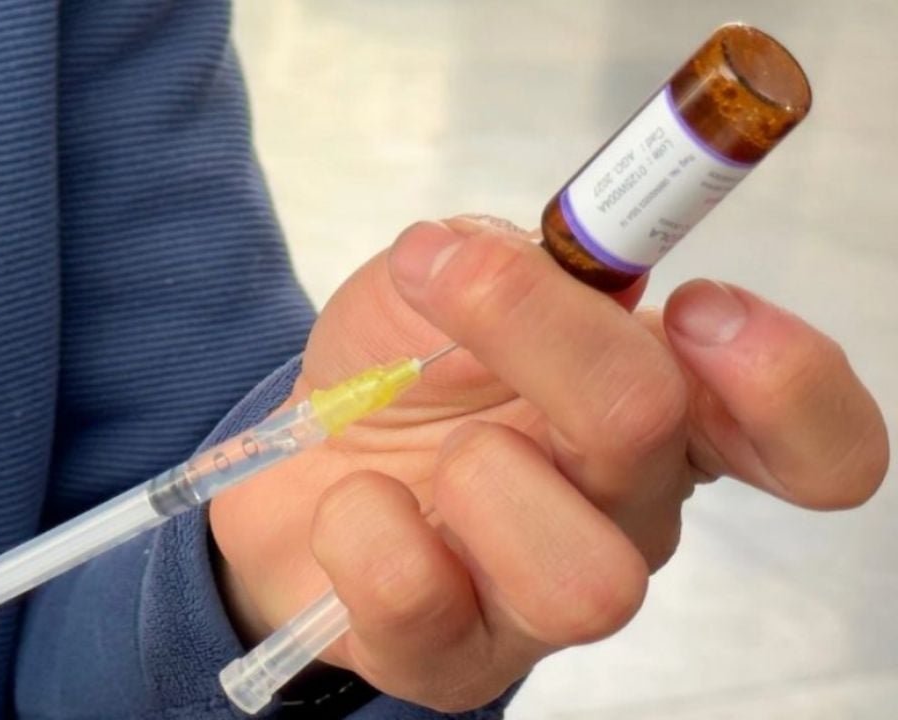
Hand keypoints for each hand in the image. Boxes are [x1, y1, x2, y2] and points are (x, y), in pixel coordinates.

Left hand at [210, 215, 887, 710]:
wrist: (304, 455)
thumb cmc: (401, 368)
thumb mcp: (444, 274)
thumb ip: (499, 254)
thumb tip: (509, 252)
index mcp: (665, 415)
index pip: (813, 446)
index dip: (785, 381)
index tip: (695, 306)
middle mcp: (628, 514)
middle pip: (653, 437)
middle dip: (546, 337)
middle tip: (459, 279)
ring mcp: (546, 603)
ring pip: (584, 580)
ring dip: (475, 474)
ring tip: (429, 453)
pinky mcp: (454, 658)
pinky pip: (420, 597)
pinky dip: (364, 525)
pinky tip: (359, 504)